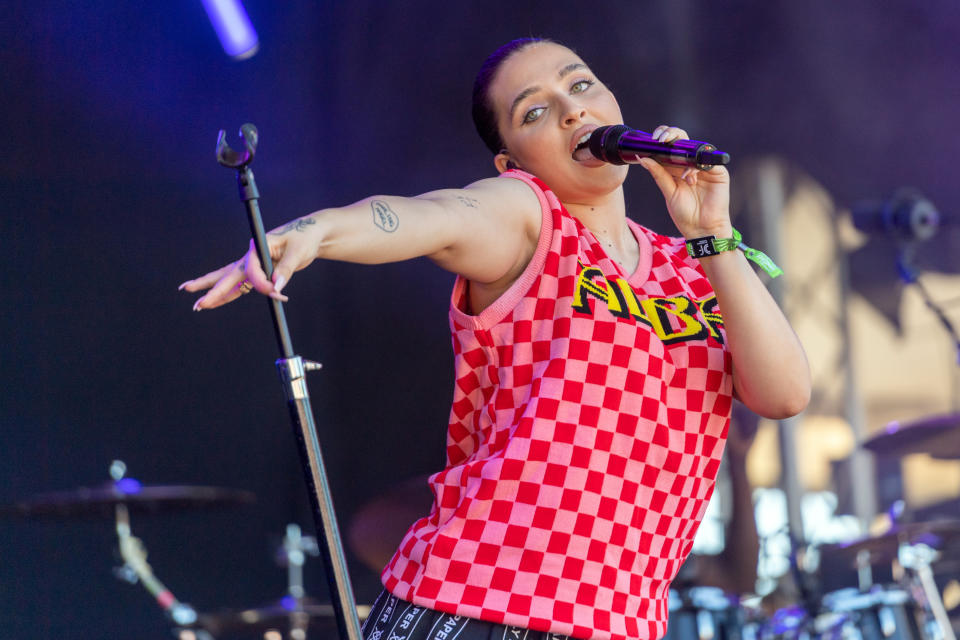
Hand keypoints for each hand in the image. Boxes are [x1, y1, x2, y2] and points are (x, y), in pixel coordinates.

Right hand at [179, 216, 320, 309]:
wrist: (311, 235)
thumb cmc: (304, 237)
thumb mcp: (297, 252)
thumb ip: (286, 269)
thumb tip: (276, 286)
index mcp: (257, 246)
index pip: (251, 270)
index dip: (261, 283)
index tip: (275, 291)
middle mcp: (251, 256)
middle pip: (228, 274)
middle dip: (212, 288)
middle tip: (193, 297)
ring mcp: (253, 265)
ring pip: (230, 280)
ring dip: (215, 292)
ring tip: (198, 304)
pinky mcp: (259, 273)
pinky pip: (242, 286)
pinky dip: (230, 295)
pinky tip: (216, 302)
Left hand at [638, 125, 731, 239]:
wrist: (701, 230)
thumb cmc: (685, 213)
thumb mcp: (668, 191)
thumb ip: (658, 173)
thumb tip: (642, 157)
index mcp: (678, 167)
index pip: (671, 145)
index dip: (663, 137)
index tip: (653, 138)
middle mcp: (692, 164)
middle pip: (684, 140)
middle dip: (671, 135)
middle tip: (660, 139)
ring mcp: (706, 167)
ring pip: (696, 147)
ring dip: (684, 153)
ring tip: (678, 173)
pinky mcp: (719, 172)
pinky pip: (708, 161)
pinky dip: (697, 166)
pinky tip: (690, 177)